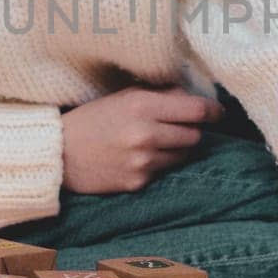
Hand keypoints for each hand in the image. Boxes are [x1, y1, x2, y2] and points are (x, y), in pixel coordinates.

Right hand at [60, 85, 223, 193]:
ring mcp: (142, 161)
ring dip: (177, 149)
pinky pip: (163, 172)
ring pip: (183, 156)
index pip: (196, 110)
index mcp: (142, 106)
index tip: (218, 112)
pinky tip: (137, 158)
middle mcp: (145, 133)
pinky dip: (157, 165)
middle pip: (195, 136)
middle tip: (180, 127)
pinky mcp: (137, 182)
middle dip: (192, 131)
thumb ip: (159, 95)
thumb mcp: (123, 97)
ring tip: (156, 142)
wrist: (59, 154)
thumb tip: (192, 96)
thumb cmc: (92, 120)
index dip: (213, 112)